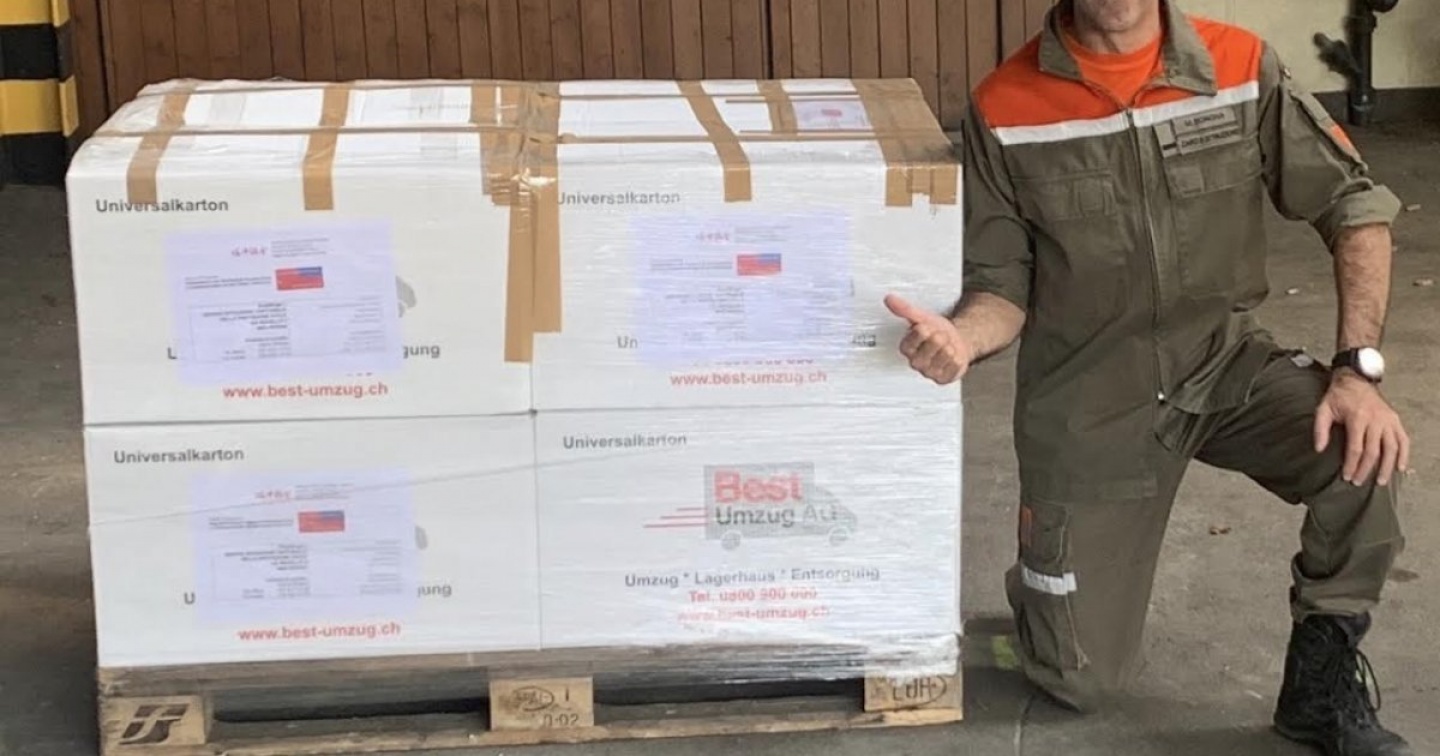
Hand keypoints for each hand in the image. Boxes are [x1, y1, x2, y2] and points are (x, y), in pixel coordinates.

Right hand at [884, 294, 973, 384]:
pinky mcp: (942, 379)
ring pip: (946, 353)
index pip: (919, 332)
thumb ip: (905, 309)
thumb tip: (890, 299)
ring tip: (945, 347)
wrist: (954, 343)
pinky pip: (955, 363)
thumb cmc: (937, 332)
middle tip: (938, 337)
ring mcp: (928, 372)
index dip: (927, 327)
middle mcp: (915, 362)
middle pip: (935, 342)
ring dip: (950, 346)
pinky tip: (951, 357)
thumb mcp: (922, 317)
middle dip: (941, 336)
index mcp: (906, 348)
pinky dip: (957, 357)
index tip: (926, 328)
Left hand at [1314, 370, 1410, 486]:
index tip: (1347, 477)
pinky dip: (1404, 454)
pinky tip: (1400, 467)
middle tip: (1359, 483)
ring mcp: (1388, 420)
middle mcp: (1376, 420)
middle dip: (1366, 470)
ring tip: (1381, 481)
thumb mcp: (1323, 409)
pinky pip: (1403, 440)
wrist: (1356, 379)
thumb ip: (1320, 429)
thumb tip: (1319, 449)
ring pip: (1392, 448)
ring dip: (1387, 467)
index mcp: (1357, 417)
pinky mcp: (1395, 420)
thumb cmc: (1338, 396)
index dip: (1352, 465)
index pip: (1356, 448)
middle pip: (1373, 451)